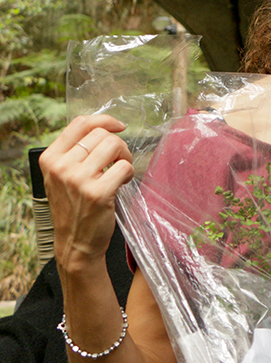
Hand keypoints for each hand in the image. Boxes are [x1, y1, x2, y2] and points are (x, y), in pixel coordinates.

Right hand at [40, 115, 134, 272]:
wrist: (75, 242)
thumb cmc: (75, 205)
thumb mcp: (63, 175)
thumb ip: (75, 152)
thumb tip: (106, 126)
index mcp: (50, 158)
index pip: (80, 123)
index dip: (105, 120)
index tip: (119, 126)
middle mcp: (61, 166)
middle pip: (102, 134)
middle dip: (118, 145)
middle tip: (119, 161)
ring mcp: (78, 180)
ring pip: (115, 146)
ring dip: (125, 157)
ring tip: (120, 172)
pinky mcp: (97, 193)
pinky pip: (124, 167)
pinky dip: (129, 173)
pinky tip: (121, 183)